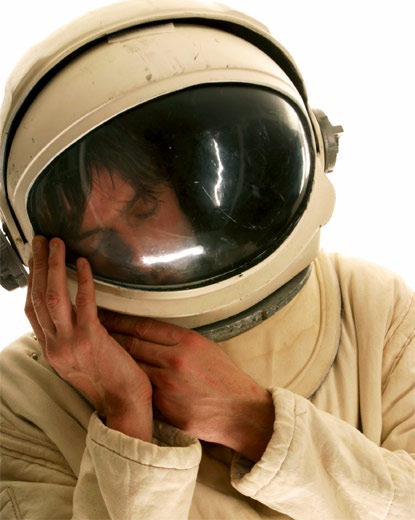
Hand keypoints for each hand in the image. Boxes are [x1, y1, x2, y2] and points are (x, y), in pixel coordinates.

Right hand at [25, 236, 152, 440]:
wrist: (123, 406)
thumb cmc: (108, 382)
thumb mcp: (78, 362)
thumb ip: (69, 338)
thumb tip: (71, 314)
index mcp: (51, 350)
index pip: (32, 310)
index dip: (31, 281)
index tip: (34, 261)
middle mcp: (54, 346)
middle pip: (37, 298)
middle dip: (37, 266)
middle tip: (40, 242)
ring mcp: (70, 343)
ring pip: (52, 297)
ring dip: (52, 267)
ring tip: (55, 244)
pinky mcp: (91, 340)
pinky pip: (84, 303)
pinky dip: (82, 281)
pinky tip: (83, 263)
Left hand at [100, 311, 274, 460]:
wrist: (238, 411)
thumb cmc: (224, 377)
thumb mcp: (206, 347)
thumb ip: (178, 340)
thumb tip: (152, 333)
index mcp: (186, 341)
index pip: (144, 325)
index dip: (120, 320)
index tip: (106, 314)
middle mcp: (175, 359)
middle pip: (132, 343)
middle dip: (109, 336)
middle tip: (93, 329)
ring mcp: (168, 384)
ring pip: (131, 367)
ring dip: (113, 360)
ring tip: (98, 353)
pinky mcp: (164, 405)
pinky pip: (139, 390)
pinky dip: (127, 383)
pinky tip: (116, 379)